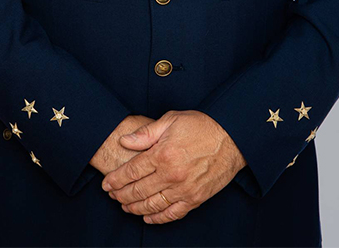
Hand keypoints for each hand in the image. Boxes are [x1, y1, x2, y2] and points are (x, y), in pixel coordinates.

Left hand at [101, 110, 246, 224]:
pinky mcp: (196, 198)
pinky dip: (158, 218)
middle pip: (138, 191)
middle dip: (121, 195)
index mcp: (162, 154)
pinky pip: (172, 213)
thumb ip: (145, 133)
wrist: (233, 138)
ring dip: (135, 208)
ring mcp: (184, 189)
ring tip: (125, 206)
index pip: (131, 172)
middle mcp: (171, 174)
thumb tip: (124, 141)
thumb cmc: (202, 126)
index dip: (115, 180)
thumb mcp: (171, 120)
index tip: (106, 184)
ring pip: (152, 205)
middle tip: (112, 195)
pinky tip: (147, 218)